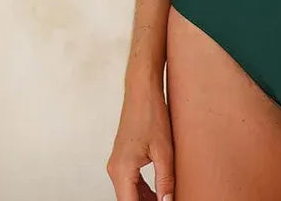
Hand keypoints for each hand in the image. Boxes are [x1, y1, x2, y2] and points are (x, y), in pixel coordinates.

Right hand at [107, 83, 174, 200]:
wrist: (142, 91)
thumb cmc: (152, 114)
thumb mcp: (164, 150)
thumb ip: (165, 180)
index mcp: (122, 170)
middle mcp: (114, 169)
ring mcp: (116, 164)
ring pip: (129, 193)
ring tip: (165, 199)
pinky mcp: (121, 158)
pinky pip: (129, 182)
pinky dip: (141, 191)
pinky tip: (158, 192)